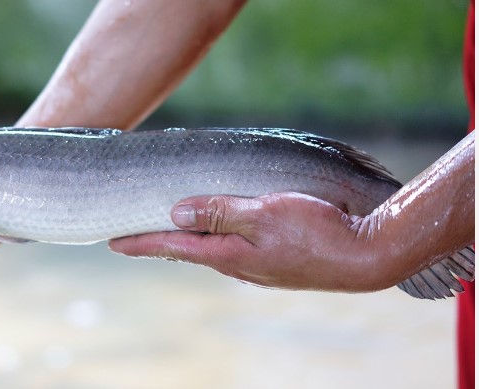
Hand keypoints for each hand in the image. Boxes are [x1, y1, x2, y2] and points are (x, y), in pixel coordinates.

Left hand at [109, 193, 391, 292]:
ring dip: (185, 237)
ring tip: (166, 226)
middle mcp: (237, 262)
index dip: (141, 242)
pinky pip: (232, 245)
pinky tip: (216, 227)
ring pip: (209, 247)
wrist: (366, 256)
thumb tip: (176, 212)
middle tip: (131, 232)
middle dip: (157, 241)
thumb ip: (221, 211)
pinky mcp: (273, 259)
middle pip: (187, 249)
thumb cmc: (318, 231)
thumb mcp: (265, 214)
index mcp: (229, 253)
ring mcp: (256, 264)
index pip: (173, 247)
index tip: (112, 242)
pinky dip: (213, 234)